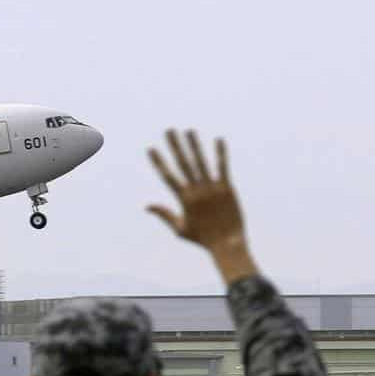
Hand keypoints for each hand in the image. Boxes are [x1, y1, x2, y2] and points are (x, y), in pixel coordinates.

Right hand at [147, 129, 258, 282]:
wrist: (227, 244)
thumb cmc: (202, 239)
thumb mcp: (179, 229)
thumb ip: (164, 214)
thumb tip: (147, 206)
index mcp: (184, 199)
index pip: (168, 176)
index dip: (159, 161)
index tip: (151, 149)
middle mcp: (197, 190)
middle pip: (183, 163)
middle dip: (175, 146)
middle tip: (169, 131)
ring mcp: (212, 188)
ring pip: (201, 162)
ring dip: (194, 145)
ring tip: (188, 131)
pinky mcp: (227, 188)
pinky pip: (223, 167)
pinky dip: (220, 153)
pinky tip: (218, 140)